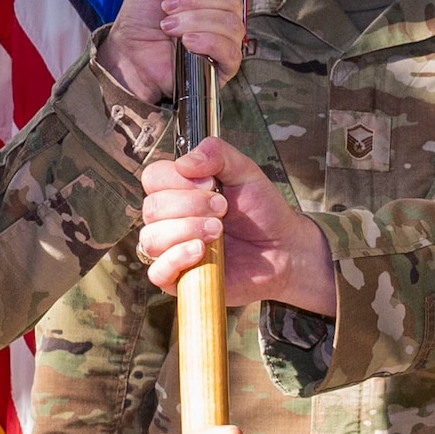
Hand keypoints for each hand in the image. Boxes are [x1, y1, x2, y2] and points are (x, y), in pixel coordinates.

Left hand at [102, 0, 244, 102]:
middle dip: (194, 1)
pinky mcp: (222, 66)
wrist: (126, 52)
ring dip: (194, 22)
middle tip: (167, 8)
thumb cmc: (140, 17)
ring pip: (230, 23)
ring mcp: (225, 41)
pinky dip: (207, 42)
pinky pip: (231, 51)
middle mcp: (223, 15)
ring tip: (169, 28)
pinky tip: (186, 44)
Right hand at [139, 137, 335, 314]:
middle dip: (191, 206)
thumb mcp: (245, 172)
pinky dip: (175, 259)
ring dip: (187, 230)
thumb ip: (218, 154)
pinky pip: (157, 272)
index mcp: (178, 190)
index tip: (210, 184)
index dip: (177, 179)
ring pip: (152, 238)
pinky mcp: (178, 279)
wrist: (282, 248)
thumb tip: (184, 162)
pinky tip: (200, 251)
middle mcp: (169, 219)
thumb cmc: (261, 211)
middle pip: (152, 207)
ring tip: (218, 232)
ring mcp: (171, 250)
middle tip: (223, 209)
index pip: (153, 177)